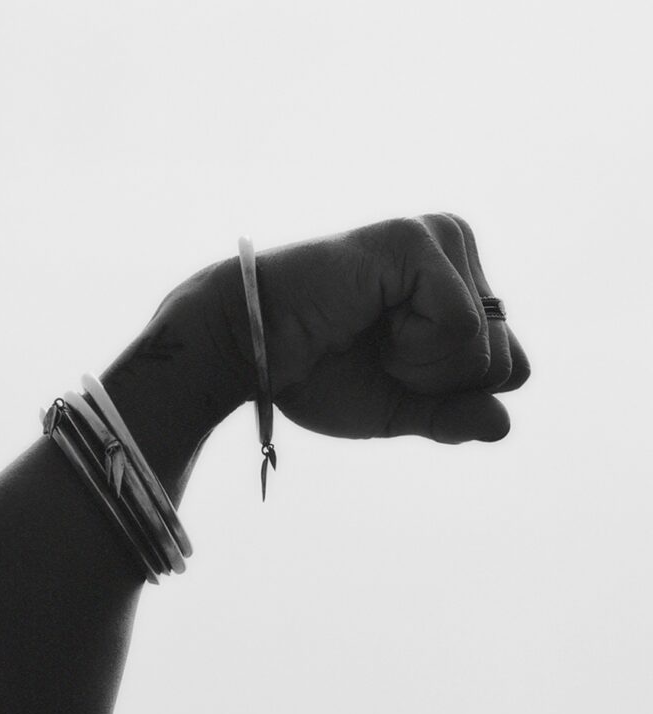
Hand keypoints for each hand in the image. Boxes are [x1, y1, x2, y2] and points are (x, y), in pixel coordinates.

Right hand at [210, 214, 530, 443]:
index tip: (388, 370)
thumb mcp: (401, 410)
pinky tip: (368, 320)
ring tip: (367, 334)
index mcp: (462, 285)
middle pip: (503, 359)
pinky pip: (461, 326)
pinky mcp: (417, 239)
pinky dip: (414, 349)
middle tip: (373, 352)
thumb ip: (454, 417)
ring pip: (484, 345)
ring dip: (419, 366)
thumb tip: (504, 425)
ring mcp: (441, 238)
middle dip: (435, 383)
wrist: (252, 352)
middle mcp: (460, 251)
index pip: (511, 368)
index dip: (448, 394)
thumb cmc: (318, 375)